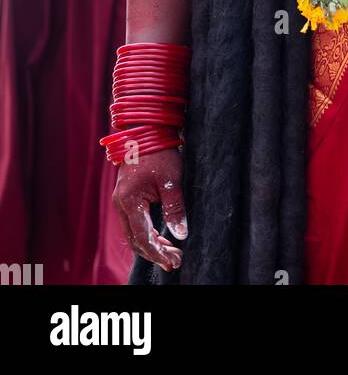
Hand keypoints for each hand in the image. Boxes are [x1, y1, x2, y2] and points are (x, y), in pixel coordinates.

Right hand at [113, 148, 186, 271]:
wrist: (146, 129)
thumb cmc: (159, 152)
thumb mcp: (171, 180)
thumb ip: (174, 208)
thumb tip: (181, 235)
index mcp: (129, 201)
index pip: (142, 238)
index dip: (157, 253)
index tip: (173, 262)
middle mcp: (121, 204)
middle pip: (135, 240)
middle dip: (155, 253)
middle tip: (175, 261)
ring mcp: (122, 201)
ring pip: (133, 233)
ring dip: (151, 245)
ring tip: (171, 252)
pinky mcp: (127, 197)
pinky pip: (134, 223)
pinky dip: (147, 233)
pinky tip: (161, 237)